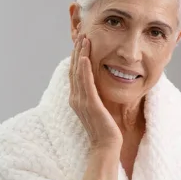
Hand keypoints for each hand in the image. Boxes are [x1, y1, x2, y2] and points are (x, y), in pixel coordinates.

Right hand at [69, 34, 122, 152]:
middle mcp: (75, 98)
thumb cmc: (105, 129)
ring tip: (84, 39)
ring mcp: (81, 101)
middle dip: (77, 50)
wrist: (106, 146)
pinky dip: (85, 69)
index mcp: (76, 98)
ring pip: (79, 72)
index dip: (77, 55)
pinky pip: (86, 83)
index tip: (81, 40)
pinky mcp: (90, 104)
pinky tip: (86, 57)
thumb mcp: (99, 107)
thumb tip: (99, 83)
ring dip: (81, 54)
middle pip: (74, 68)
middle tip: (81, 33)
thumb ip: (96, 95)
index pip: (75, 72)